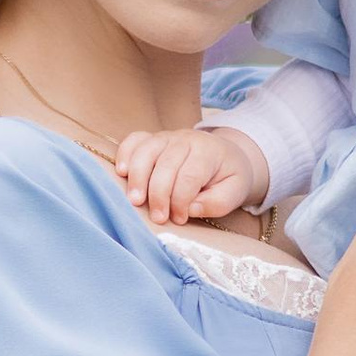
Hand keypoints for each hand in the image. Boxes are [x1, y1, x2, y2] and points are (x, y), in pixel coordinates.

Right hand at [115, 122, 268, 223]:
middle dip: (159, 195)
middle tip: (158, 218)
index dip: (181, 200)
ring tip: (135, 201)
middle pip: (165, 165)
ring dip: (138, 178)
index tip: (179, 219)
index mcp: (208, 152)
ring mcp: (166, 137)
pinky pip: (134, 140)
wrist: (226, 155)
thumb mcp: (234, 193)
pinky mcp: (152, 139)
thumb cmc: (228, 177)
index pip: (189, 176)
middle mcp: (185, 139)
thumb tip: (189, 208)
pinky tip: (121, 173)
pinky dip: (124, 154)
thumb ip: (216, 203)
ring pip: (146, 152)